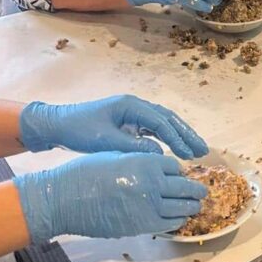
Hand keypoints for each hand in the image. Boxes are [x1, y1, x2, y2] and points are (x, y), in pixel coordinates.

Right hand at [14, 152, 206, 242]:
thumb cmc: (87, 172)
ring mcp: (149, 207)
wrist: (66, 199)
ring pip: (181, 207)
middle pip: (184, 187)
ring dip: (191, 206)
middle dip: (195, 189)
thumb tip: (157, 168)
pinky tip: (179, 219)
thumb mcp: (118, 156)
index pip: (175, 166)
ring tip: (196, 206)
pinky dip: (177, 221)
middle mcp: (153, 184)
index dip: (178, 170)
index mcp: (147, 162)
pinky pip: (168, 224)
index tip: (180, 174)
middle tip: (202, 191)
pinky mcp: (141, 226)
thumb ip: (141, 161)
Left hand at [19, 95, 207, 157]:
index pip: (161, 122)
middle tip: (204, 151)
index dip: (176, 138)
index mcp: (131, 105)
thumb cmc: (79, 130)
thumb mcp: (105, 141)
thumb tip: (159, 155)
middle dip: (187, 134)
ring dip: (180, 136)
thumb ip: (132, 147)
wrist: (58, 124)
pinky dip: (167, 139)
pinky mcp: (129, 122)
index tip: (189, 154)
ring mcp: (133, 113)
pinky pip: (154, 129)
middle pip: (168, 119)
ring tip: (196, 151)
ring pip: (164, 123)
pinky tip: (176, 151)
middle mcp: (136, 106)